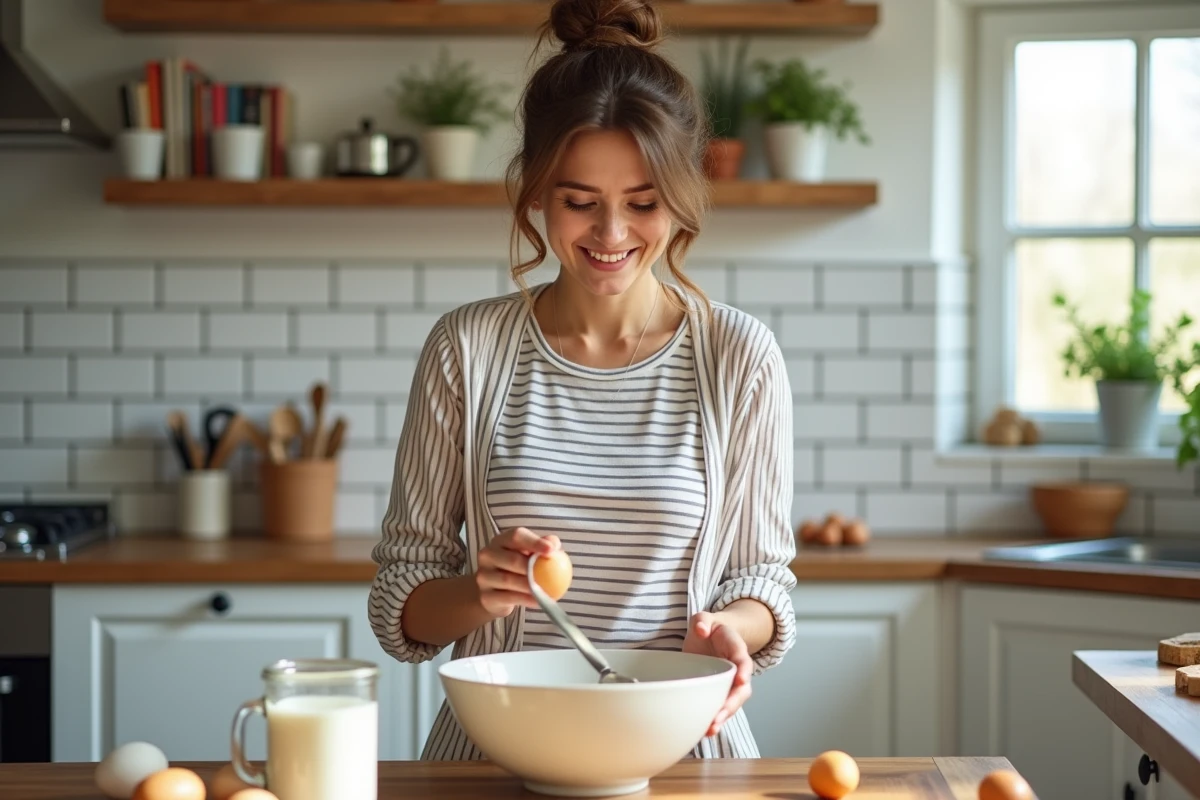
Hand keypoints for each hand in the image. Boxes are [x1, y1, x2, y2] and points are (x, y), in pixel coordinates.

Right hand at [475, 527, 559, 618]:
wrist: (495, 593)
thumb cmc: (517, 568)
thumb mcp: (530, 554)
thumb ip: (544, 546)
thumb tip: (554, 545)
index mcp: (501, 541)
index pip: (516, 536)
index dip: (534, 542)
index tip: (551, 550)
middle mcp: (488, 555)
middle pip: (512, 559)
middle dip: (532, 567)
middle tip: (550, 575)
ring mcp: (483, 575)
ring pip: (508, 580)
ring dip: (530, 586)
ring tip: (547, 591)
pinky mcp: (485, 595)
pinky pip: (508, 597)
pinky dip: (525, 600)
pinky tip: (539, 601)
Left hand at [682, 611, 752, 736]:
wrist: (710, 636)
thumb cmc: (708, 627)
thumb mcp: (703, 617)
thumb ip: (702, 620)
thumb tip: (701, 630)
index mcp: (736, 648)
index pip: (743, 661)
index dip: (744, 671)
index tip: (741, 681)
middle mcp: (737, 669)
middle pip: (741, 690)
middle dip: (732, 704)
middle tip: (719, 716)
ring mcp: (729, 683)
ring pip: (732, 703)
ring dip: (723, 717)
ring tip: (710, 730)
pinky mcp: (718, 693)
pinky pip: (721, 708)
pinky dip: (714, 720)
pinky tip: (704, 731)